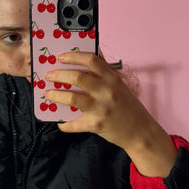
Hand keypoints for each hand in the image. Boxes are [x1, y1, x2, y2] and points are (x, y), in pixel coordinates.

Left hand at [45, 51, 177, 176]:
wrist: (141, 132)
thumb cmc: (128, 107)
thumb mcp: (119, 85)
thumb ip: (104, 72)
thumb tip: (87, 58)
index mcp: (112, 78)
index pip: (91, 60)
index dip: (73, 56)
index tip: (60, 56)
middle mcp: (107, 91)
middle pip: (77, 77)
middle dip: (58, 75)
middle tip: (48, 75)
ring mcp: (101, 108)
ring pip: (72, 98)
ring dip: (56, 95)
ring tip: (48, 94)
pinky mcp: (96, 125)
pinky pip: (74, 124)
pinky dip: (64, 124)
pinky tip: (60, 122)